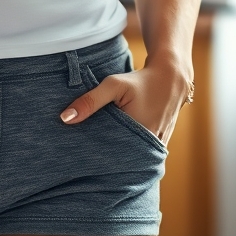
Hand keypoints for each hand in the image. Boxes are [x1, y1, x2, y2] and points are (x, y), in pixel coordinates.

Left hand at [59, 53, 193, 144]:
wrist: (171, 79)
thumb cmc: (139, 81)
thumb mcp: (113, 85)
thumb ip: (90, 101)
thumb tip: (65, 118)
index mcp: (137, 136)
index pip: (108, 153)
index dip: (92, 151)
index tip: (78, 148)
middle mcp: (149, 147)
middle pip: (119, 157)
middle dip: (103, 154)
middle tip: (85, 150)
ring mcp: (156, 148)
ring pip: (131, 156)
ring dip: (116, 152)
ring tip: (100, 147)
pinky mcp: (159, 145)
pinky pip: (141, 153)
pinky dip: (129, 149)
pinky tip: (117, 144)